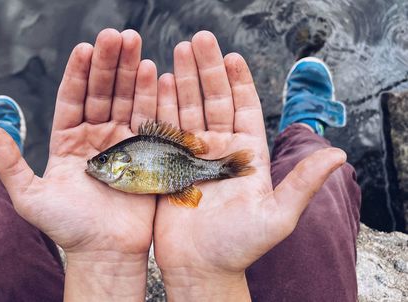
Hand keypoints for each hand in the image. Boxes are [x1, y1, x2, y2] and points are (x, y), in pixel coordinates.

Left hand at [0, 29, 156, 300]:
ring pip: (125, 98)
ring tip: (134, 41)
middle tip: (114, 35)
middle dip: (107, 63)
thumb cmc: (67, 227)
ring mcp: (123, 142)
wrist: (105, 251)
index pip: (72, 98)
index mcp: (68, 141)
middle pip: (101, 92)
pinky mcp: (147, 152)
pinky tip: (152, 71)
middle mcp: (96, 136)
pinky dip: (150, 95)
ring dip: (129, 70)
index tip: (84, 48)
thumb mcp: (29, 196)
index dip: (77, 73)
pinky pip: (148, 118)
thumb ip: (10, 163)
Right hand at [153, 31, 345, 300]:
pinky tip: (157, 84)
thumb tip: (340, 154)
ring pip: (187, 110)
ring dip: (182, 81)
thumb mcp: (278, 216)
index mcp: (246, 156)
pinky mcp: (167, 166)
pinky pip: (164, 131)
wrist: (201, 269)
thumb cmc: (240, 247)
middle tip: (197, 40)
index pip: (244, 109)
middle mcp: (219, 151)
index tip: (231, 55)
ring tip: (175, 52)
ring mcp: (191, 156)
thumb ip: (303, 183)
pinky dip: (160, 107)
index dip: (238, 82)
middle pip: (212, 102)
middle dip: (205, 70)